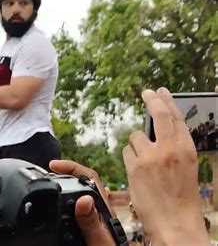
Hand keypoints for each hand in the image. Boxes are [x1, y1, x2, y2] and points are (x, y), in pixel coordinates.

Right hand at [50, 160, 115, 245]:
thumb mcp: (100, 243)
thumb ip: (92, 224)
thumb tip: (83, 200)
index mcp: (104, 211)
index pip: (89, 178)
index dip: (71, 167)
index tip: (53, 165)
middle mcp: (100, 212)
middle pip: (84, 183)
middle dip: (65, 173)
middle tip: (47, 172)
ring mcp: (96, 220)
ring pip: (80, 195)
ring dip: (66, 186)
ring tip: (50, 183)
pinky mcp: (92, 228)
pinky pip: (78, 209)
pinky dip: (66, 202)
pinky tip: (58, 207)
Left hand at [123, 88, 207, 244]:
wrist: (175, 222)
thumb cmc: (181, 198)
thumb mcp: (185, 169)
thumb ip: (173, 149)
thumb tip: (156, 133)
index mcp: (187, 150)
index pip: (176, 118)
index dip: (167, 102)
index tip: (161, 92)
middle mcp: (171, 149)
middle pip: (159, 114)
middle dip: (152, 99)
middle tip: (147, 92)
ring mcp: (152, 156)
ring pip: (136, 136)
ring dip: (136, 146)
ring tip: (144, 165)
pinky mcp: (136, 167)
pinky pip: (126, 152)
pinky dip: (129, 159)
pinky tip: (136, 173)